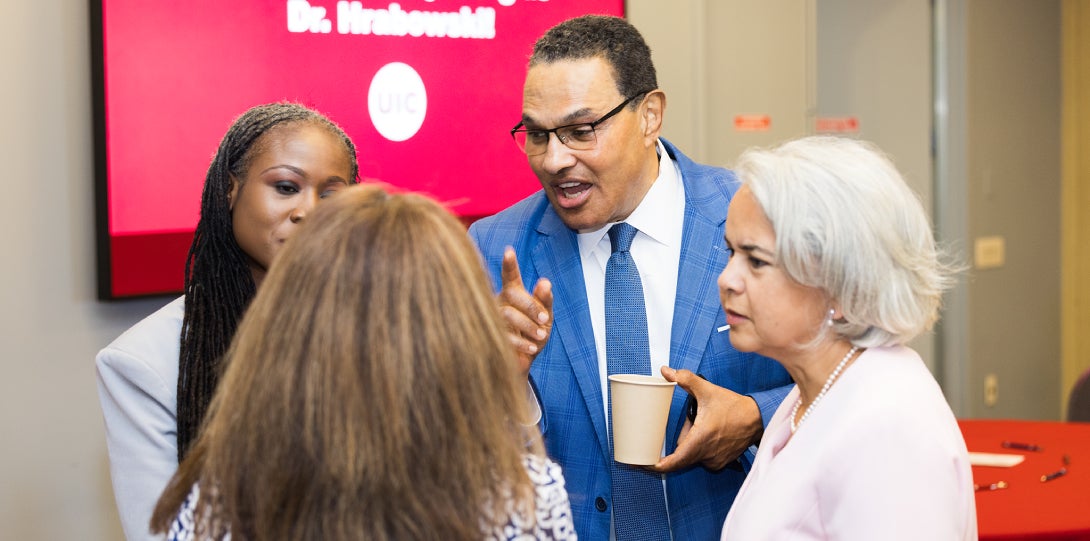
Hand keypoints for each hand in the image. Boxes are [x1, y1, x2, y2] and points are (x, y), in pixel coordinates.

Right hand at [498, 247, 552, 376]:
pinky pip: (504, 334)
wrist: (524, 363)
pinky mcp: (491, 335)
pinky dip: (521, 342)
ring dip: (527, 325)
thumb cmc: (535, 335)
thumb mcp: (546, 317)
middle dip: (531, 306)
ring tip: (541, 336)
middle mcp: (500, 302)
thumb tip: (545, 281)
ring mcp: (493, 318)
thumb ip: (546, 300)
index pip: (510, 276)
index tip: (509, 250)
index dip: (509, 264)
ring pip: (506, 314)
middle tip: (545, 321)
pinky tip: (532, 348)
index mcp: (513, 293)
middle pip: (512, 294)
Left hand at [650, 366, 762, 472]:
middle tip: (681, 426)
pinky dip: (699, 449)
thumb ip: (685, 379)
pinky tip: (707, 434)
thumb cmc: (734, 406)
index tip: (644, 464)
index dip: (657, 466)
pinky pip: (701, 458)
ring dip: (689, 445)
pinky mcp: (720, 463)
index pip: (674, 461)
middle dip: (676, 443)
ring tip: (699, 426)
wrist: (758, 418)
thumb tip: (666, 371)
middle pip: (680, 456)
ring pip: (691, 456)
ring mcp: (714, 461)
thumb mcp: (707, 390)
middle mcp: (706, 455)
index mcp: (700, 440)